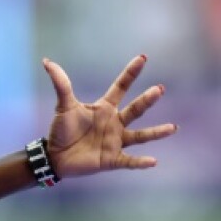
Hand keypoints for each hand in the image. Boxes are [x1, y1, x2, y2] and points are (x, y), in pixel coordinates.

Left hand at [41, 55, 177, 178]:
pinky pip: (130, 161)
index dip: (131, 73)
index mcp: (105, 108)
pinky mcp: (112, 159)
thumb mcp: (63, 105)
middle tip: (159, 89)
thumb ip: (60, 84)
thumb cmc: (61, 130)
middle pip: (135, 109)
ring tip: (172, 127)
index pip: (121, 87)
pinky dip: (141, 162)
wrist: (55, 156)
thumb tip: (47, 61)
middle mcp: (115, 123)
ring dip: (156, 132)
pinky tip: (154, 161)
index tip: (143, 58)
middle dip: (147, 100)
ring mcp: (115, 141)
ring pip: (140, 136)